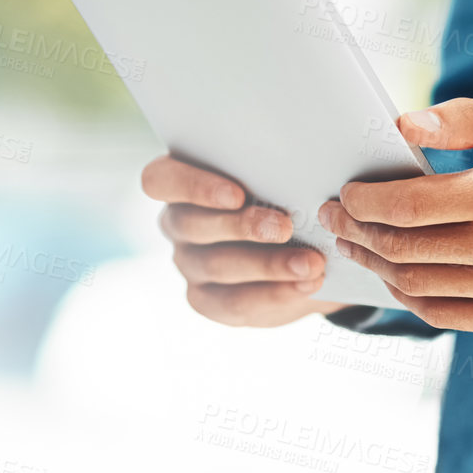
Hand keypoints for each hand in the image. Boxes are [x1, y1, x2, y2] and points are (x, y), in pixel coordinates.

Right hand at [141, 155, 348, 326]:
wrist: (301, 250)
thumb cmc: (284, 198)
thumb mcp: (279, 179)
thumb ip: (276, 171)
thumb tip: (305, 170)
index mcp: (180, 181)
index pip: (160, 180)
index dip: (193, 187)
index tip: (236, 194)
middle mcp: (177, 222)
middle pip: (192, 224)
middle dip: (242, 226)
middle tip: (286, 227)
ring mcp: (188, 263)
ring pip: (217, 266)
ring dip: (268, 265)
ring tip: (312, 264)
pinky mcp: (206, 299)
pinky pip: (233, 302)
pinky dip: (275, 294)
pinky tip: (307, 284)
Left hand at [317, 97, 472, 335]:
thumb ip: (464, 117)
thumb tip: (402, 125)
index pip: (411, 206)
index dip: (366, 202)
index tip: (345, 193)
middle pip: (405, 248)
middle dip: (358, 232)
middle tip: (334, 218)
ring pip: (417, 285)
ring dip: (375, 263)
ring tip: (355, 243)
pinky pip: (443, 315)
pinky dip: (408, 296)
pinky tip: (393, 273)